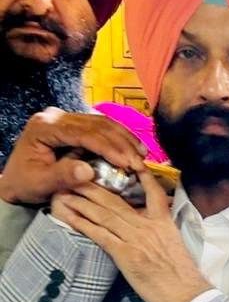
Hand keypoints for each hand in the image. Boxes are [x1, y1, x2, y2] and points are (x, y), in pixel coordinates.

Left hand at [0, 108, 145, 206]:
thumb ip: (63, 176)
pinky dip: (117, 137)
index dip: (109, 147)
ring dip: (123, 138)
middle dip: (121, 143)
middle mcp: (54, 117)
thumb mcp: (41, 183)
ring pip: (101, 123)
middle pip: (96, 124)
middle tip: (140, 160)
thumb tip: (89, 171)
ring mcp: (63, 119)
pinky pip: (99, 127)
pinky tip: (131, 147)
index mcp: (45, 127)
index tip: (128, 162)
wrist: (14, 182)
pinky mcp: (71, 125)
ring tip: (141, 153)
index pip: (84, 133)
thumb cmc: (25, 184)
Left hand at [52, 170, 210, 301]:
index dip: (140, 176)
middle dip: (94, 186)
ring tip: (64, 192)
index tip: (125, 164)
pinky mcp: (126, 255)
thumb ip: (162, 231)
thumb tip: (150, 226)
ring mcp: (136, 239)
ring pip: (104, 214)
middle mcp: (148, 226)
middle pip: (117, 201)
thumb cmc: (184, 275)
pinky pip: (100, 235)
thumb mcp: (176, 244)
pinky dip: (82, 224)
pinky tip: (69, 217)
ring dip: (81, 202)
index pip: (153, 192)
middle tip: (76, 175)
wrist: (187, 294)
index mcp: (164, 222)